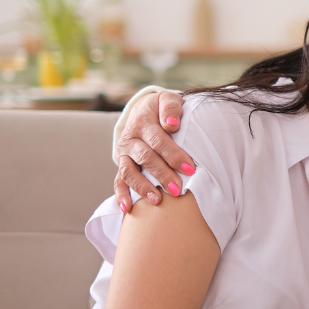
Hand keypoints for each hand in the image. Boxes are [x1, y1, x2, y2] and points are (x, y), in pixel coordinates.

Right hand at [113, 91, 192, 212]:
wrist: (143, 111)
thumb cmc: (162, 109)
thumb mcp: (167, 99)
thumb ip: (171, 108)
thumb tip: (171, 124)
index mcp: (143, 122)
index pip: (158, 140)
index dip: (173, 155)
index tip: (190, 169)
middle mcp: (130, 139)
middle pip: (145, 158)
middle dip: (162, 174)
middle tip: (177, 189)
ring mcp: (124, 153)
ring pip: (129, 171)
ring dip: (142, 187)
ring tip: (157, 200)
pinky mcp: (122, 164)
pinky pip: (118, 181)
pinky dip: (121, 195)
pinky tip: (128, 208)